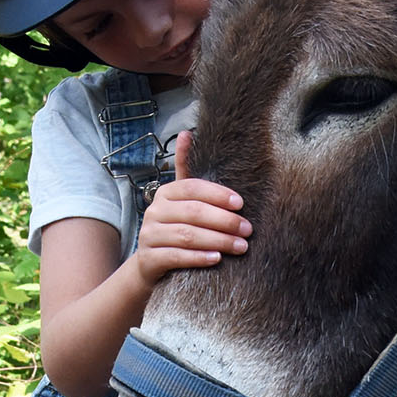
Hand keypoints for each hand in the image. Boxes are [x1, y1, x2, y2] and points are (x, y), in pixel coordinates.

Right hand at [129, 131, 249, 287]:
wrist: (151, 263)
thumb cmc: (176, 227)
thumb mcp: (181, 199)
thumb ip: (187, 170)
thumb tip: (187, 133)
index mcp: (166, 193)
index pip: (193, 188)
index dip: (218, 195)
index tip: (241, 204)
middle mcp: (154, 210)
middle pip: (193, 212)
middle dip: (224, 221)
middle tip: (248, 229)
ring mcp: (149, 234)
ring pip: (187, 235)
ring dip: (217, 241)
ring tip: (240, 246)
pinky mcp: (149, 258)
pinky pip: (176, 256)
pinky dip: (198, 258)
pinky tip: (216, 259)